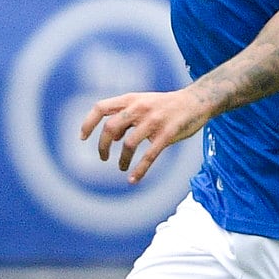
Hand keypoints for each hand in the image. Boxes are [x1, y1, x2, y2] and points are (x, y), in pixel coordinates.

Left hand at [80, 88, 210, 184]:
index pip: (101, 108)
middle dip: (102, 146)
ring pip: (128, 144)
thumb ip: (126, 115)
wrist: (196, 101)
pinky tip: (134, 179)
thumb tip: (113, 136)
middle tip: (103, 158)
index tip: (82, 138)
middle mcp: (139, 108)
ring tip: (121, 168)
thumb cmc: (166, 105)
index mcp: (130, 99)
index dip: (88, 123)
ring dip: (122, 160)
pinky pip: (149, 156)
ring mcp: (153, 121)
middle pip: (110, 127)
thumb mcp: (143, 102)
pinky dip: (139, 170)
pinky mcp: (167, 134)